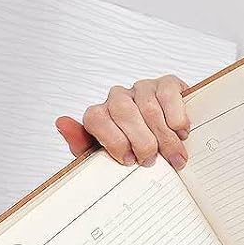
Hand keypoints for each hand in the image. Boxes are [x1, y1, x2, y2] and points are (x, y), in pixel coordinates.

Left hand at [55, 76, 190, 168]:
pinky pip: (169, 95)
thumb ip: (82, 144)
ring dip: (164, 136)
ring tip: (175, 155)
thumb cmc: (134, 151)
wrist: (166, 143)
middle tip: (152, 160)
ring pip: (148, 107)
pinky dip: (176, 117)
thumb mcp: (106, 156)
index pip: (96, 118)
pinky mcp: (167, 83)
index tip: (129, 161)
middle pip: (124, 112)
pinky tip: (181, 132)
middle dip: (141, 141)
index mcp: (99, 114)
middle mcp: (118, 97)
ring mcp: (143, 88)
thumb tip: (62, 122)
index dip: (113, 141)